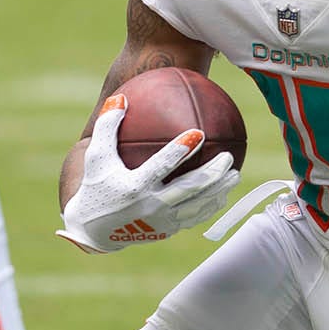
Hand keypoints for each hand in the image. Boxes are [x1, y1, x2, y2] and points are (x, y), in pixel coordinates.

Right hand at [56, 93, 240, 252]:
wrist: (94, 231)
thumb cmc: (97, 186)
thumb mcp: (96, 157)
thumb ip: (107, 127)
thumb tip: (120, 98)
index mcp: (134, 187)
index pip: (161, 167)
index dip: (179, 150)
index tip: (198, 132)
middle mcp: (151, 206)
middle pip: (189, 189)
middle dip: (212, 173)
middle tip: (228, 156)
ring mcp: (161, 221)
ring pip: (197, 206)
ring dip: (219, 191)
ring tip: (235, 175)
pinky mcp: (167, 231)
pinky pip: (195, 217)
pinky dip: (210, 205)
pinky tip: (222, 193)